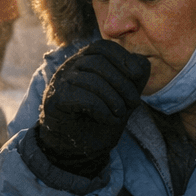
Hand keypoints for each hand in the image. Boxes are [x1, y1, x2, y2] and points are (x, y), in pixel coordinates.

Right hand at [36, 40, 152, 177]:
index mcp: (86, 60)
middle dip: (122, 83)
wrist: (79, 148)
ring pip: (91, 80)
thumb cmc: (101, 118)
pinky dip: (101, 109)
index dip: (123, 58)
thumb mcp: (124, 96)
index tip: (137, 76)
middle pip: (99, 61)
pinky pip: (82, 97)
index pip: (103, 47)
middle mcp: (70, 66)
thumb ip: (133, 78)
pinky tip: (108, 119)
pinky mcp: (55, 99)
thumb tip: (140, 64)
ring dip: (113, 98)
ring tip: (121, 114)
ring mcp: (60, 81)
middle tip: (133, 103)